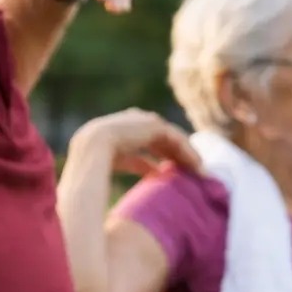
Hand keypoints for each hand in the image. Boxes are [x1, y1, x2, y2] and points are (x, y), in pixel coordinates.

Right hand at [73, 108, 200, 176]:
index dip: (164, 154)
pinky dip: (187, 152)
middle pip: (164, 138)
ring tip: (198, 169)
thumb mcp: (124, 161)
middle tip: (192, 169)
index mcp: (126, 127)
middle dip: (177, 153)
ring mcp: (147, 120)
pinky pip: (176, 139)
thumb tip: (156, 171)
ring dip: (186, 153)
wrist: (93, 147)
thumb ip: (140, 163)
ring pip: (173, 138)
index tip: (173, 168)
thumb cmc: (98, 158)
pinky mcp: (155, 125)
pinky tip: (196, 165)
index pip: (151, 139)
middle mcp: (138, 120)